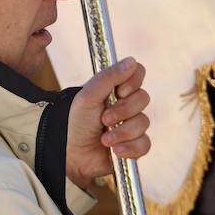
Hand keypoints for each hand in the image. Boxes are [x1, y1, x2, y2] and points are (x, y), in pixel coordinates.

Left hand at [64, 57, 150, 187]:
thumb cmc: (76, 122)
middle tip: (104, 119)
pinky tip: (115, 150)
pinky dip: (129, 147)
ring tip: (104, 139)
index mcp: (115, 89)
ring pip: (144, 122)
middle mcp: (126, 105)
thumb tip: (132, 61)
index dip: (133, 81)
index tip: (119, 91)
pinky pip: (144, 144)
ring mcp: (131, 125)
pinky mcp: (134, 146)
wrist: (69, 153)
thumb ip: (109, 77)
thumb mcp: (88, 96)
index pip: (138, 73)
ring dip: (122, 132)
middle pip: (144, 98)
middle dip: (123, 111)